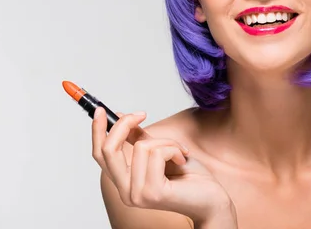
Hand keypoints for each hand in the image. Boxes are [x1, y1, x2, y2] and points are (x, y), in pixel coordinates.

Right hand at [91, 108, 235, 224]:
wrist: (212, 200)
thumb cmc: (191, 178)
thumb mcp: (162, 151)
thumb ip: (140, 139)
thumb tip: (121, 118)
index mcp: (125, 183)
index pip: (100, 155)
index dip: (97, 130)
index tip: (100, 109)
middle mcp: (126, 192)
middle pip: (109, 150)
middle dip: (124, 124)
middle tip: (141, 114)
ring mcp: (137, 194)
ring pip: (142, 146)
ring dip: (166, 141)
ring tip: (179, 151)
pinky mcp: (153, 192)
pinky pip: (157, 153)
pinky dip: (174, 148)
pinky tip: (183, 159)